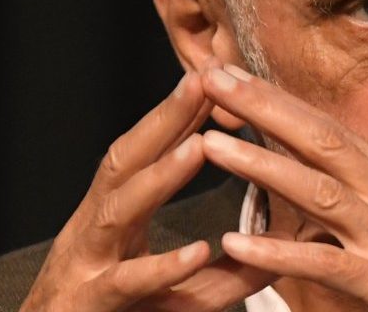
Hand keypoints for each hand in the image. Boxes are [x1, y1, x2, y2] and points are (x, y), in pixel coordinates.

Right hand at [20, 70, 275, 311]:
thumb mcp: (171, 288)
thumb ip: (222, 269)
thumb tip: (280, 247)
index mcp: (114, 216)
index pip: (145, 153)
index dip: (177, 114)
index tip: (213, 77)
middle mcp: (95, 230)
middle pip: (127, 163)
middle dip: (164, 120)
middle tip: (203, 81)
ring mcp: (88, 265)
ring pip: (119, 212)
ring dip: (159, 177)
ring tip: (199, 146)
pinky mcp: (90, 306)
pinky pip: (126, 284)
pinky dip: (161, 267)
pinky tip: (197, 251)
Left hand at [200, 65, 367, 310]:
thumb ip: (367, 195)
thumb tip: (319, 175)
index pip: (330, 128)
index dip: (279, 100)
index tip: (234, 75)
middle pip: (322, 141)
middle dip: (265, 107)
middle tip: (213, 78)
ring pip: (320, 192)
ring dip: (263, 166)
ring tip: (212, 146)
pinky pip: (326, 263)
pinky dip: (279, 252)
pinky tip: (237, 244)